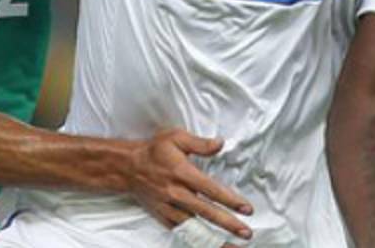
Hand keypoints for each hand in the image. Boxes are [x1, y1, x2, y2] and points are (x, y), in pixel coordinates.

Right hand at [125, 129, 253, 240]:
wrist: (128, 167)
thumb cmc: (154, 151)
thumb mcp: (176, 137)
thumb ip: (200, 143)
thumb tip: (221, 143)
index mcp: (182, 173)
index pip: (211, 190)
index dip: (230, 200)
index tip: (247, 209)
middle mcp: (176, 193)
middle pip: (206, 212)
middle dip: (228, 224)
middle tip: (246, 232)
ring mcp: (169, 207)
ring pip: (194, 227)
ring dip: (214, 237)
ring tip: (232, 246)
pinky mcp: (163, 216)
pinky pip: (182, 231)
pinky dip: (195, 239)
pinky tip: (210, 243)